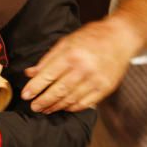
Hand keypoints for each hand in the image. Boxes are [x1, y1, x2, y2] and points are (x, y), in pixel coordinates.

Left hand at [21, 16, 140, 113]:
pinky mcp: (105, 88)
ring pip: (71, 99)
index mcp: (72, 54)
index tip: (26, 95)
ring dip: (56, 106)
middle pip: (58, 90)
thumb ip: (48, 59)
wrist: (121, 37)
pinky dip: (73, 107)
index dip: (35, 87)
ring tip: (46, 109)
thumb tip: (31, 73)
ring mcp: (96, 80)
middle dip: (43, 101)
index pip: (48, 75)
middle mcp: (84, 68)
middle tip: (34, 106)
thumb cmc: (92, 37)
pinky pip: (85, 103)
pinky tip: (64, 107)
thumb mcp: (67, 41)